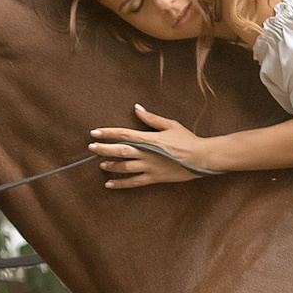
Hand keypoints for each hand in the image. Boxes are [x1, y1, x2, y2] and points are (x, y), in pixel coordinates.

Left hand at [88, 105, 209, 188]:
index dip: (107, 133)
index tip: (94, 132)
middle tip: (91, 148)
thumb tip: (137, 108)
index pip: (124, 134)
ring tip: (101, 164)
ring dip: (111, 165)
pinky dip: (120, 184)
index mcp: (150, 138)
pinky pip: (134, 182)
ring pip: (124, 167)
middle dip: (103, 149)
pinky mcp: (154, 178)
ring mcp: (150, 167)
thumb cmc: (187, 140)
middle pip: (120, 151)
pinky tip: (109, 184)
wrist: (202, 158)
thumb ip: (151, 118)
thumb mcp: (170, 125)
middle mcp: (147, 153)